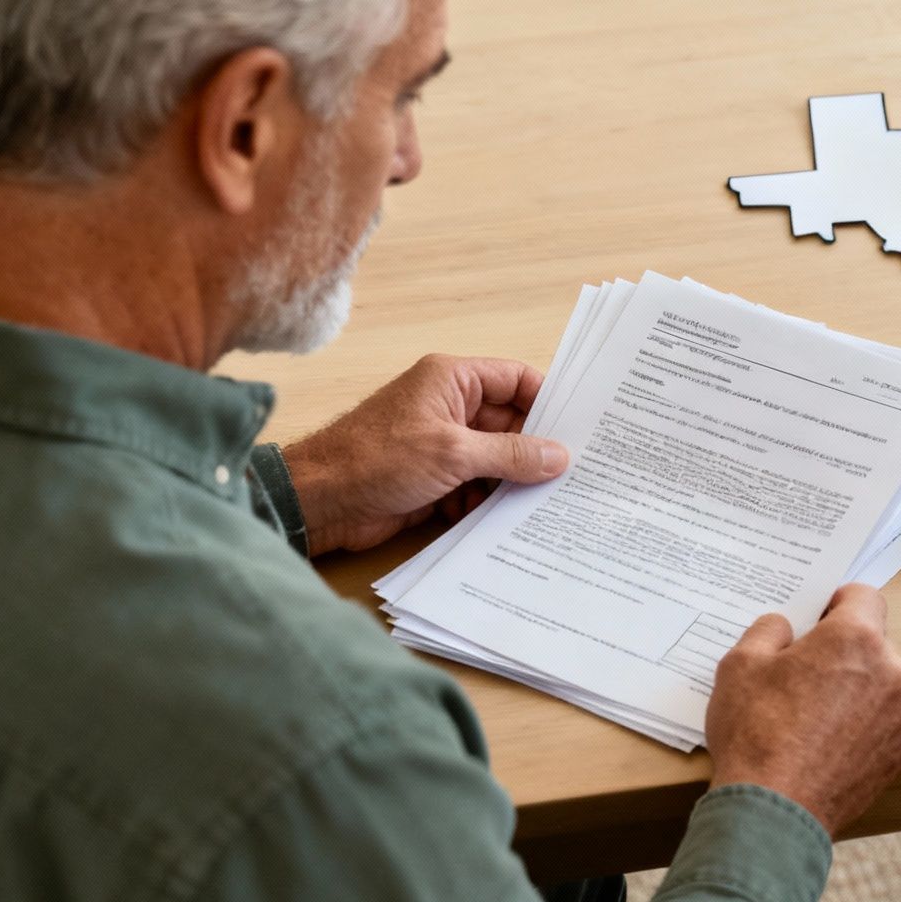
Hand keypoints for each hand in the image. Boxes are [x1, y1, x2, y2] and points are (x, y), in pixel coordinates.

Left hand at [281, 354, 568, 555]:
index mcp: (453, 380)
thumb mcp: (453, 453)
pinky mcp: (434, 479)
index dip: (548, 402)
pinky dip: (486, 503)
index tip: (579, 429)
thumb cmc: (374, 459)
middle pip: (510, 424)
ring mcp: (442, 445)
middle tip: (572, 475)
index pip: (516, 380)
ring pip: (496, 460)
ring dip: (511, 483)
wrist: (320, 502)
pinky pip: (476, 487)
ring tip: (541, 503)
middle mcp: (450, 407)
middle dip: (534, 451)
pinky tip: (498, 521)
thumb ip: (510, 454)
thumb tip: (558, 455)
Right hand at [705, 584, 900, 834]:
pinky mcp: (897, 754)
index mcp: (855, 639)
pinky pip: (881, 723)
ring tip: (808, 715)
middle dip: (840, 650)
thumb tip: (784, 628)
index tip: (817, 618)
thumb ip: (768, 630)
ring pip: (877, 685)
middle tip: (800, 672)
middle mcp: (889, 672)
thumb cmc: (756, 733)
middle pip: (871, 643)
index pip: (864, 596)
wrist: (774, 810)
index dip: (838, 602)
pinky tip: (823, 744)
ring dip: (852, 690)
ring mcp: (899, 716)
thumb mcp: (740, 663)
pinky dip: (859, 727)